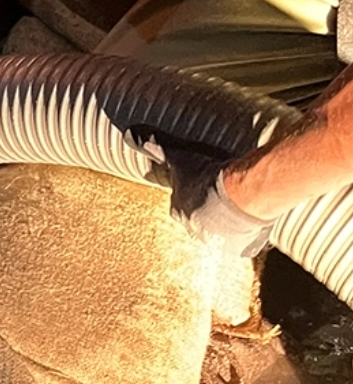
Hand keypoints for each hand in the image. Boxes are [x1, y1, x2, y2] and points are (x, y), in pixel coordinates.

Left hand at [128, 128, 276, 257]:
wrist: (239, 196)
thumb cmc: (206, 178)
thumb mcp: (180, 159)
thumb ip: (156, 148)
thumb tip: (130, 134)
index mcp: (178, 211)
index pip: (182, 203)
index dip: (194, 193)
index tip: (204, 186)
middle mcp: (194, 230)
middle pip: (200, 220)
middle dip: (210, 210)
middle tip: (225, 196)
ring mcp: (217, 243)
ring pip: (221, 233)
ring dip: (229, 224)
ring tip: (242, 208)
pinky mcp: (240, 249)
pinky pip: (242, 245)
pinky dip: (247, 236)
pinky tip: (253, 223)